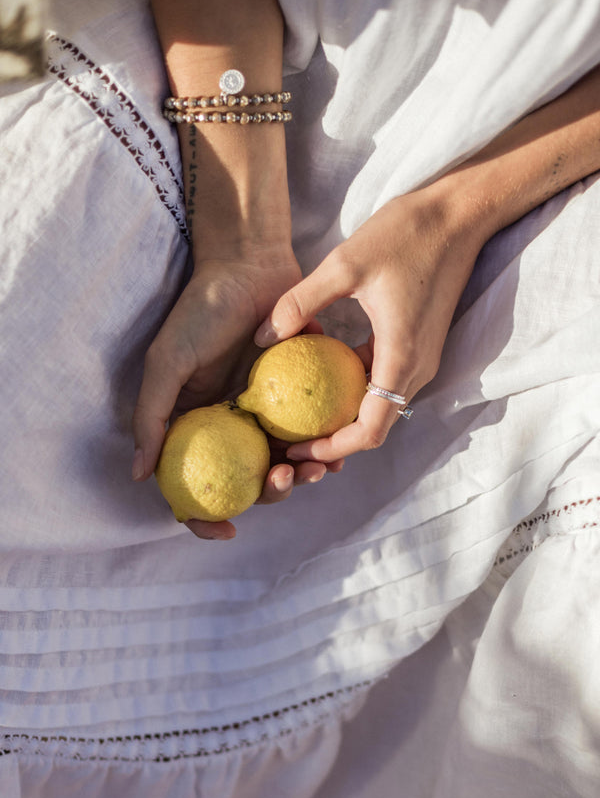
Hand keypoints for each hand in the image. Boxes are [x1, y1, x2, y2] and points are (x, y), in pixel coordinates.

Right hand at [131, 251, 342, 539]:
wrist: (250, 266)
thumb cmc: (202, 310)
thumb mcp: (168, 360)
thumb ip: (152, 413)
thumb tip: (140, 473)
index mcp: (195, 424)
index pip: (193, 484)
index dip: (205, 517)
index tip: (228, 532)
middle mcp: (230, 425)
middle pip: (247, 480)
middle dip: (269, 494)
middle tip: (283, 480)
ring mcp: (265, 412)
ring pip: (284, 462)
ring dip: (302, 476)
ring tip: (319, 469)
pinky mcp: (298, 394)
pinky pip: (311, 432)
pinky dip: (324, 447)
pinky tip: (338, 452)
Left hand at [254, 186, 486, 462]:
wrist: (459, 213)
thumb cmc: (407, 233)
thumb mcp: (344, 264)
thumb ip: (301, 302)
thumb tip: (263, 337)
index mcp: (401, 357)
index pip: (369, 430)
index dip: (332, 448)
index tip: (296, 450)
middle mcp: (417, 368)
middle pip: (374, 426)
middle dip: (332, 441)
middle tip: (289, 441)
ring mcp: (421, 358)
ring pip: (380, 407)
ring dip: (343, 416)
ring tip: (300, 415)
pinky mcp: (419, 345)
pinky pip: (384, 381)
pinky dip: (355, 388)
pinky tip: (322, 374)